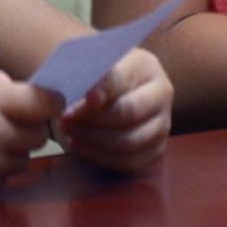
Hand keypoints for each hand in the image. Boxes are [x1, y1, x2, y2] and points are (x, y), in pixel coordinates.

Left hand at [56, 48, 171, 173]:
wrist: (112, 91)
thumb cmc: (98, 74)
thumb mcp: (92, 64)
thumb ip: (89, 73)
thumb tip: (92, 99)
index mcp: (145, 65)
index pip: (121, 79)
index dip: (98, 92)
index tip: (75, 102)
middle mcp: (161, 93)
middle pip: (128, 113)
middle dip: (91, 120)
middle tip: (63, 119)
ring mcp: (163, 123)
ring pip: (129, 141)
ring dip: (92, 140)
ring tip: (68, 132)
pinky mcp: (156, 149)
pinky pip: (129, 162)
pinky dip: (100, 157)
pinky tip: (79, 145)